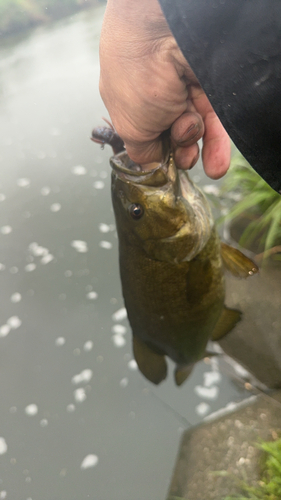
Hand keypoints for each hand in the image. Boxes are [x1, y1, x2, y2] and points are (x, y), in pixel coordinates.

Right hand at [99, 0, 229, 177]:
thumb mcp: (131, 130)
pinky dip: (216, 145)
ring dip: (195, 147)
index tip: (163, 163)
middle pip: (173, 136)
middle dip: (178, 151)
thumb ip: (142, 153)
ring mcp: (183, 91)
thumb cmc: (135, 83)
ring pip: (195, 130)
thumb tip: (151, 168)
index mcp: (130, 105)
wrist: (160, 37)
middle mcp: (156, 98)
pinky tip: (216, 166)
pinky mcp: (208, 86)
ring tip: (194, 153)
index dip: (157, 153)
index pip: (147, 137)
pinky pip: (214, 120)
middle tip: (181, 154)